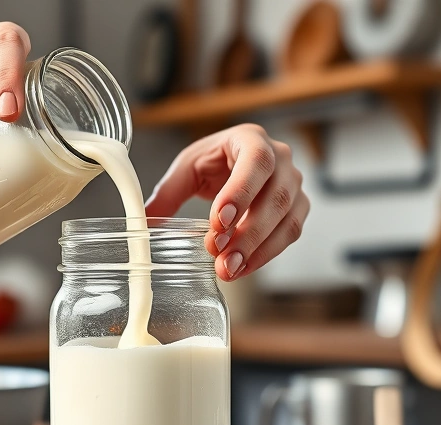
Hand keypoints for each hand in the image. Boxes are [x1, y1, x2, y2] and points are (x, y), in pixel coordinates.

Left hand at [145, 124, 308, 281]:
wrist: (238, 162)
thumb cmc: (215, 162)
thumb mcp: (188, 169)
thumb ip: (168, 194)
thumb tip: (142, 222)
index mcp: (251, 139)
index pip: (256, 161)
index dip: (241, 192)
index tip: (220, 221)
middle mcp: (281, 158)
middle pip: (275, 196)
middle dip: (247, 231)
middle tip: (220, 255)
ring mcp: (294, 184)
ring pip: (286, 219)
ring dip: (257, 248)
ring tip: (228, 269)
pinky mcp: (298, 207)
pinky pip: (289, 234)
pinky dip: (266, 254)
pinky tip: (242, 268)